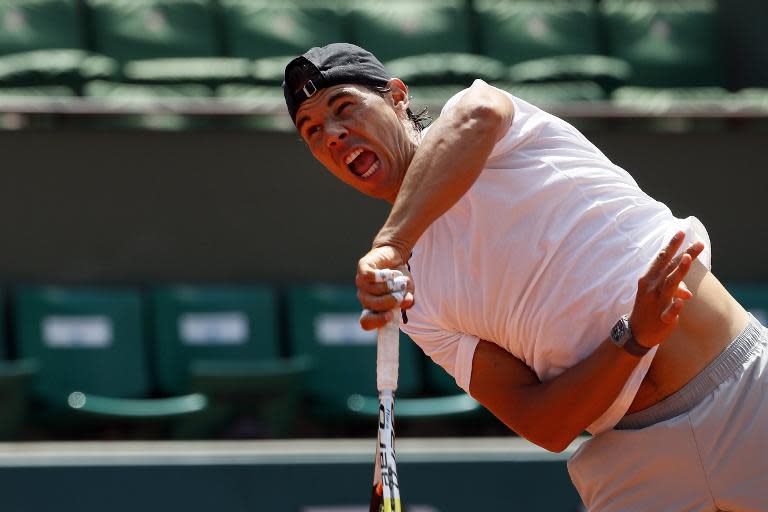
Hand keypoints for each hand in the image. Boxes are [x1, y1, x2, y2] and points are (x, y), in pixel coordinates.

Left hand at [356, 245, 414, 329]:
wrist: (394, 257)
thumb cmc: (399, 278)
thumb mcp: (407, 291)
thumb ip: (408, 299)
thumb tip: (407, 301)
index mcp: (373, 308)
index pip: (366, 323)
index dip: (377, 322)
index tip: (391, 316)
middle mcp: (365, 298)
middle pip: (373, 306)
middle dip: (390, 301)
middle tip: (400, 295)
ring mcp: (361, 284)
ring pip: (374, 290)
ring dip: (391, 286)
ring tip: (398, 280)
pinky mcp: (362, 269)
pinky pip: (370, 276)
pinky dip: (383, 275)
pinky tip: (389, 273)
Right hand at [630, 231, 704, 347]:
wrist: (637, 332)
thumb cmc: (649, 309)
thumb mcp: (659, 295)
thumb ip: (674, 289)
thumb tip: (688, 293)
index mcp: (649, 279)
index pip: (661, 259)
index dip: (671, 246)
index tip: (681, 232)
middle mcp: (651, 288)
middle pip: (668, 268)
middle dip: (682, 254)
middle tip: (696, 242)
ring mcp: (656, 302)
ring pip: (669, 285)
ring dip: (678, 272)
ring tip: (687, 258)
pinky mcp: (662, 318)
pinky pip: (669, 311)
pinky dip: (675, 306)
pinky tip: (683, 301)